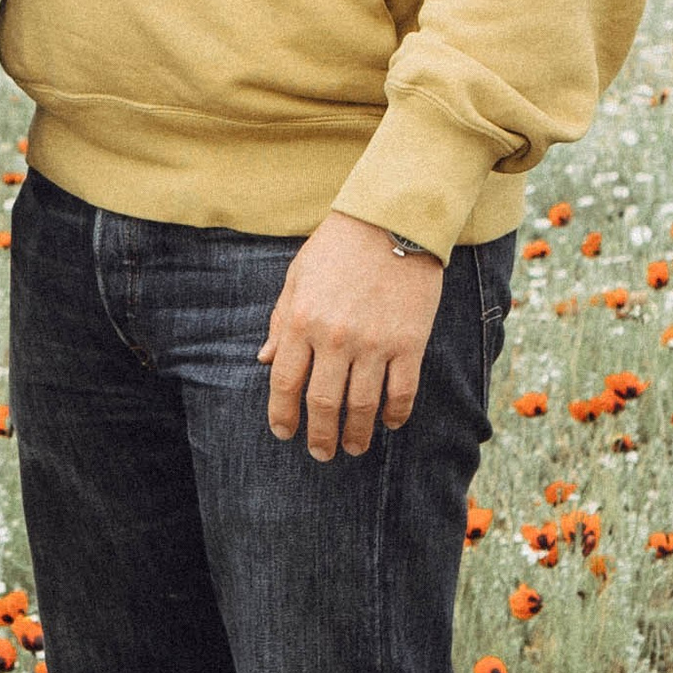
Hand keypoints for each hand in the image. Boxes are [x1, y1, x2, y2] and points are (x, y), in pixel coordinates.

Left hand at [260, 210, 444, 462]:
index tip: (284, 432)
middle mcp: (335, 338)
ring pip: (363, 406)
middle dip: (320, 436)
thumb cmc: (338, 246)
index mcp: (302, 321)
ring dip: (357, 434)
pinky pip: (402, 391)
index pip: (284, 383)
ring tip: (354, 447)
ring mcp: (374, 343)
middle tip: (321, 453)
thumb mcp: (297, 277)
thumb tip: (264, 361)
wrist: (392, 220)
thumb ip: (280, 322)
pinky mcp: (409, 342)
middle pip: (323, 404)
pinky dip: (396, 414)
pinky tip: (390, 423)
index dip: (282, 415)